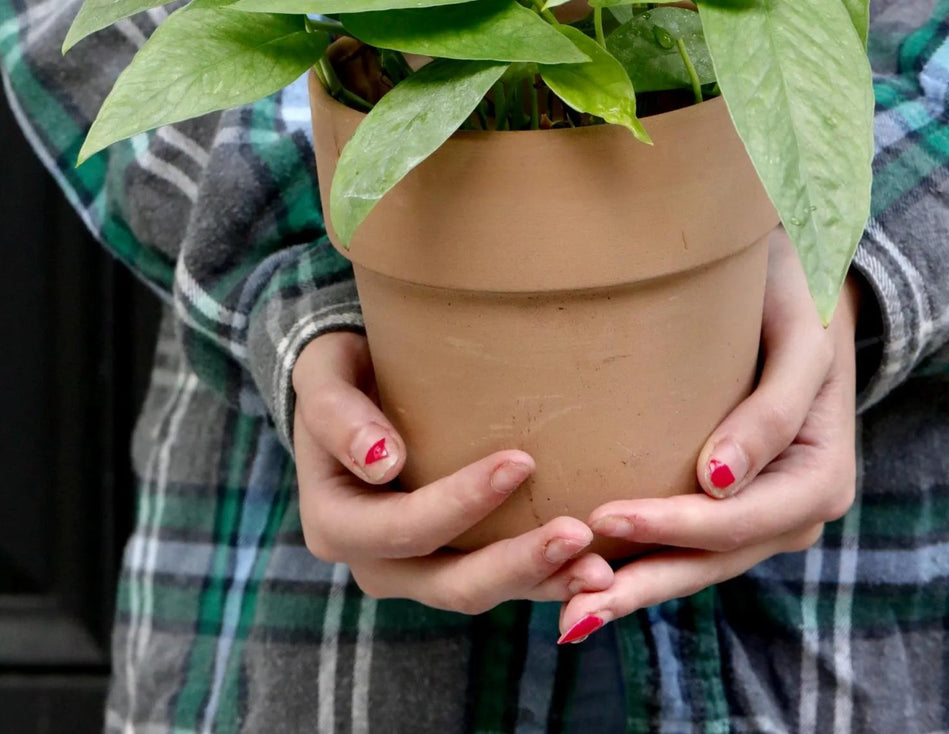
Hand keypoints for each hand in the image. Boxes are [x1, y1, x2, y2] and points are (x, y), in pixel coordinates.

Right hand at [292, 331, 613, 612]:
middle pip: (451, 583)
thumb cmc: (337, 377)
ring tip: (601, 569)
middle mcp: (376, 563)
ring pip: (483, 593)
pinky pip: (501, 582)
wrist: (347, 396)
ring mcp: (416, 572)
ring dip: (543, 583)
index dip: (462, 503)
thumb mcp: (324, 381)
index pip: (406, 527)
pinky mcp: (452, 563)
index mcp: (337, 525)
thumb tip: (382, 458)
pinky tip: (594, 568)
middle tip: (578, 534)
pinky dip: (546, 580)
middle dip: (517, 563)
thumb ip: (340, 416)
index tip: (522, 461)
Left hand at [554, 227, 857, 643]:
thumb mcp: (801, 345)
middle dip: (644, 587)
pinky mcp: (735, 502)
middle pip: (713, 561)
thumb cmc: (799, 303)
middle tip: (570, 614)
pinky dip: (647, 560)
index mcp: (821, 480)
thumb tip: (717, 480)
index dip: (672, 527)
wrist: (802, 288)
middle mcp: (795, 511)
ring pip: (699, 564)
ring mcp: (766, 513)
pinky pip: (692, 543)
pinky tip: (593, 576)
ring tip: (570, 617)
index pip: (737, 521)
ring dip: (638, 589)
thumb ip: (771, 412)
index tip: (604, 515)